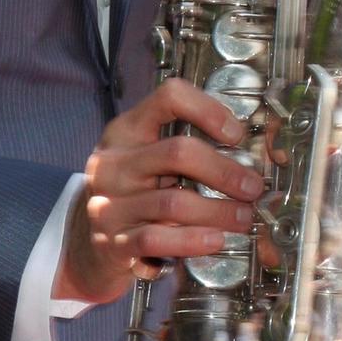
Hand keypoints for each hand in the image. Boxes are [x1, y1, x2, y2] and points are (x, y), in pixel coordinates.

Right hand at [56, 77, 263, 304]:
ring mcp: (109, 203)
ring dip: (218, 212)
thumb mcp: (147, 160)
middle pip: (178, 152)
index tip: (236, 135)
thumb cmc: (133, 194)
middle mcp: (113, 162)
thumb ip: (184, 151)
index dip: (208, 110)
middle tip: (252, 187)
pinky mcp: (112, 241)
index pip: (168, 97)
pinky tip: (214, 240)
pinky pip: (157, 239)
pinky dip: (192, 241)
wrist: (89, 243)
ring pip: (174, 202)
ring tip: (242, 218)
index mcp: (125, 131)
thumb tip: (248, 155)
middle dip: (225, 171)